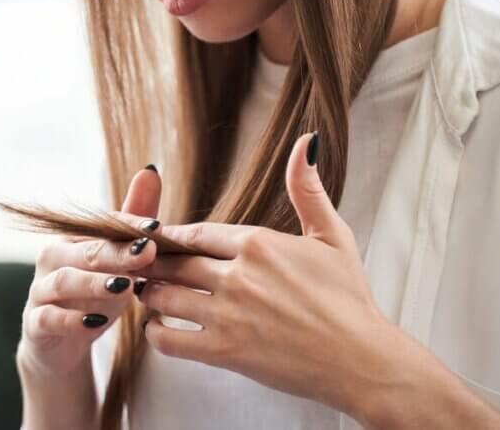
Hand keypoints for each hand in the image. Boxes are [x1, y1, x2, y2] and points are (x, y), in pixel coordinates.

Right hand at [16, 165, 161, 380]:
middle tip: (147, 252)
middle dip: (118, 252)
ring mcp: (40, 291)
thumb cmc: (93, 296)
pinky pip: (49, 319)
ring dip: (95, 284)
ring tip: (125, 287)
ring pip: (64, 282)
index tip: (158, 228)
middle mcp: (52, 258)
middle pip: (86, 251)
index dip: (130, 226)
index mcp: (74, 239)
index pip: (103, 226)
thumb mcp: (117, 262)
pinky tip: (96, 324)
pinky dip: (71, 321)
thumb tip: (150, 170)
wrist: (58, 345)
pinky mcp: (34, 324)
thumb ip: (131, 224)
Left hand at [131, 132, 396, 415]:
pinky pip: (170, 340)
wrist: (360, 358)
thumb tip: (307, 142)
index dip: (171, 236)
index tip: (155, 237)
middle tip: (139, 264)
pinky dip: (156, 333)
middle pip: (174, 262)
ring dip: (151, 294)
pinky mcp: (224, 351)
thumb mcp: (332, 235)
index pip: (197, 232)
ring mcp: (228, 313)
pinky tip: (159, 328)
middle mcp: (238, 274)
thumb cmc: (349, 299)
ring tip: (146, 293)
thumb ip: (307, 189)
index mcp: (258, 243)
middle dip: (153, 263)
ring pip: (165, 297)